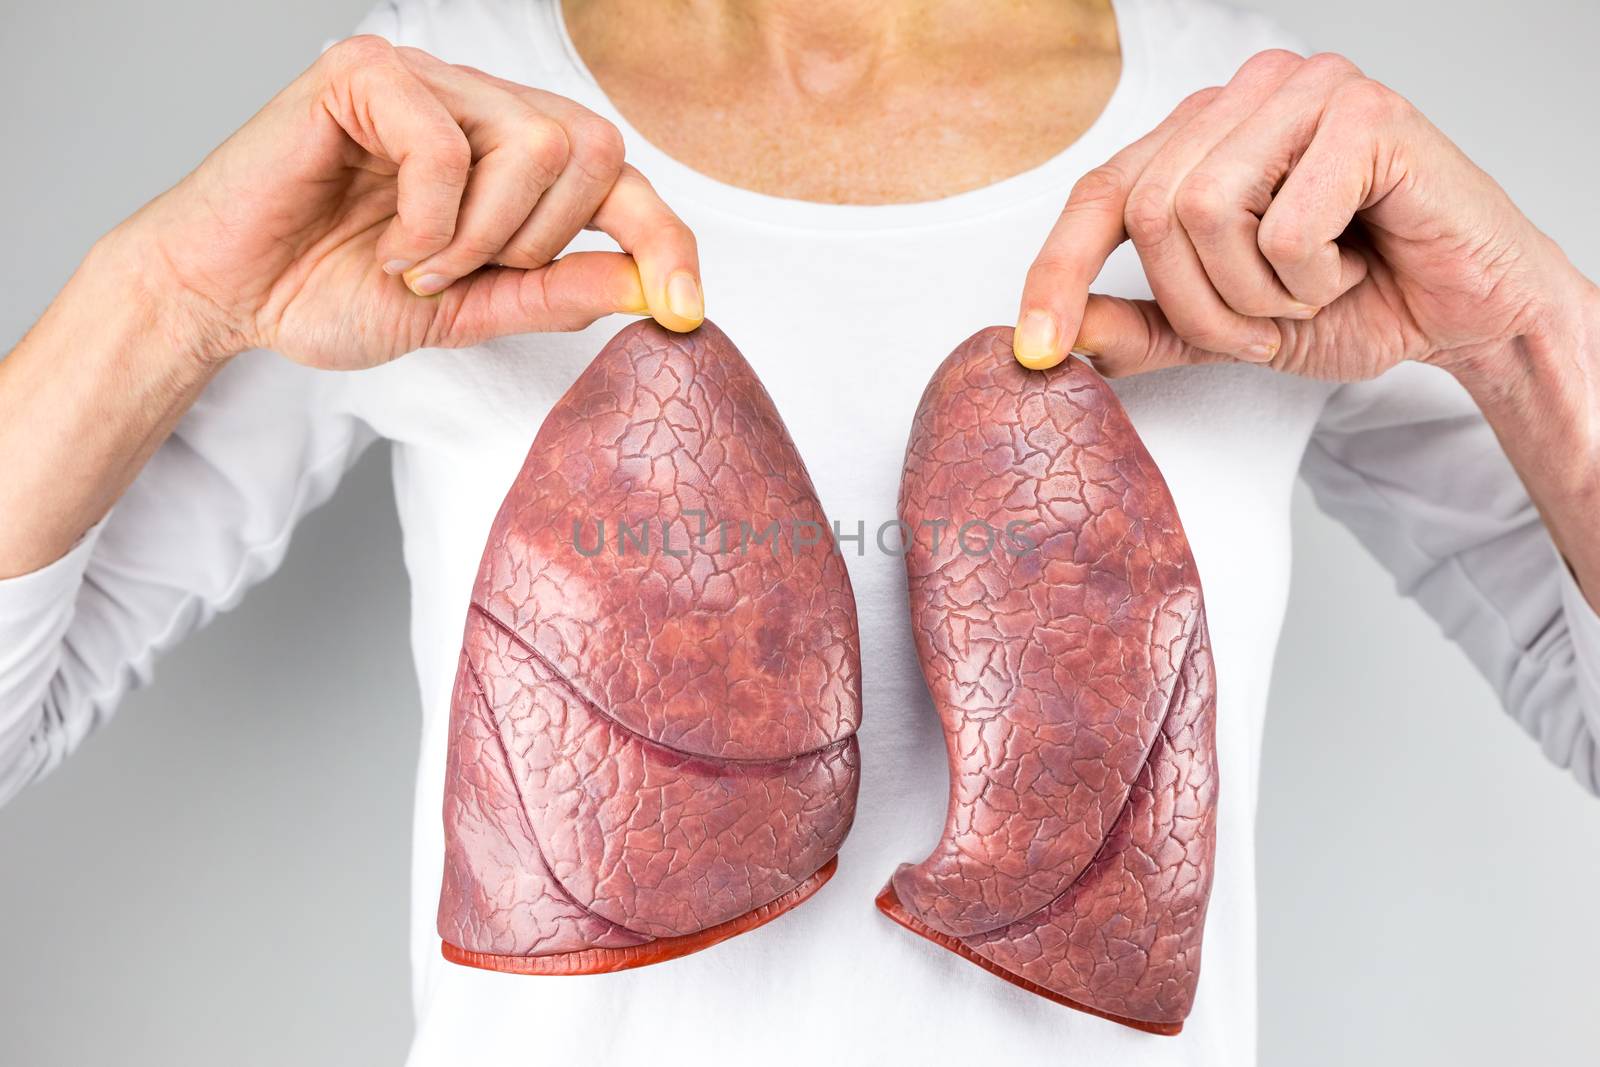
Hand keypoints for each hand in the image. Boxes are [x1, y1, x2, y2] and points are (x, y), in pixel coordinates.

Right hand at [122, 35, 700, 370]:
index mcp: (509, 154)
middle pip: (591, 149)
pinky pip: (448, 144)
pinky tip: (388, 242)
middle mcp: (478, 101)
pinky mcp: (366, 72)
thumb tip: (646, 283)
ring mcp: (426, 78)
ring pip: (533, 144)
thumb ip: (554, 293)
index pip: (619, 175)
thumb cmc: (331, 289)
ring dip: (480, 236)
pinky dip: (428, 218)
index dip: (665, 237)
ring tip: (417, 265)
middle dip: (539, 243)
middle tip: (463, 276)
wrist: (227, 295)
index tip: (687, 308)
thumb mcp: (469, 311)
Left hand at [1013, 49, 1582, 382]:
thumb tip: (1054, 336)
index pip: (1098, 192)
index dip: (1057, 272)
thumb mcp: (1223, 329)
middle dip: (1199, 302)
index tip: (1033, 352)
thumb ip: (1140, 327)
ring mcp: (1306, 90)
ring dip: (1257, 292)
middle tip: (1262, 323)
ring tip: (1312, 289)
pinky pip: (1283, 227)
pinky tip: (1355, 263)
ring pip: (1203, 212)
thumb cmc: (1355, 300)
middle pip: (1148, 211)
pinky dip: (1314, 278)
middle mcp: (1244, 96)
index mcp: (1201, 134)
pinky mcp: (1365, 111)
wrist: (1465, 313)